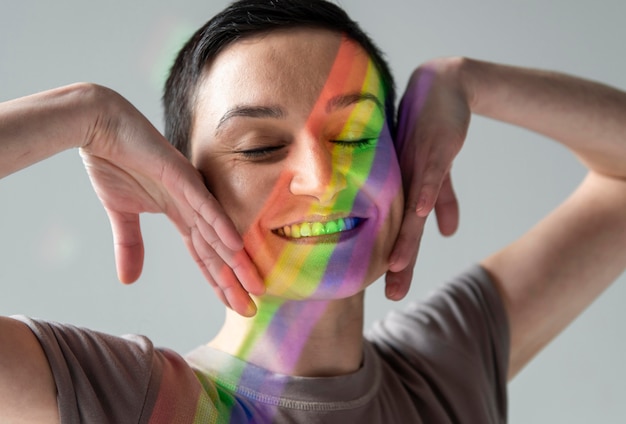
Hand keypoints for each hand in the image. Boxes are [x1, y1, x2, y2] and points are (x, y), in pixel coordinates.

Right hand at [79, 84, 263, 315]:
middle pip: (216, 251)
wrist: (99, 126)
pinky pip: (205, 206)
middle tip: (252, 308)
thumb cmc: (112, 162)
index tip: (232, 304)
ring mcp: (190, 190)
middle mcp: (192, 205)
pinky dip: (221, 227)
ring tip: (254, 287)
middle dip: (233, 281)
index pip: (203, 256)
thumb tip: (129, 280)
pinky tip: (237, 248)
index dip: (218, 282)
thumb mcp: (121, 214)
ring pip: (217, 233)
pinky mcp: (182, 175)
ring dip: (236, 261)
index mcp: (180, 214)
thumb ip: (130, 245)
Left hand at [385, 58, 469, 299]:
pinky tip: (422, 212)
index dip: (398, 263)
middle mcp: (403, 182)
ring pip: (410, 207)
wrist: (442, 85)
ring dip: (405, 236)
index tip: (390, 292)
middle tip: (390, 294)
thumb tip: (450, 233)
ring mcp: (416, 166)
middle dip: (398, 262)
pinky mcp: (434, 148)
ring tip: (397, 266)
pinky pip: (429, 173)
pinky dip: (428, 191)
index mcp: (403, 190)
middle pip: (401, 229)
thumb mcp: (438, 170)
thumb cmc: (432, 129)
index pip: (401, 234)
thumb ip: (443, 200)